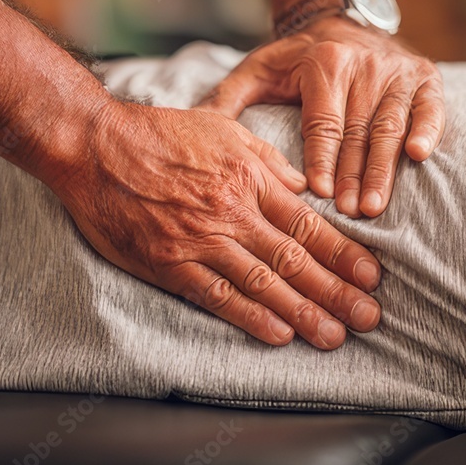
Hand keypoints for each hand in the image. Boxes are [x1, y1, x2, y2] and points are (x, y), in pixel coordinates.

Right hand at [50, 100, 382, 349]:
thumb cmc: (159, 133)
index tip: (372, 276)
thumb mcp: (222, 128)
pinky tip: (278, 335)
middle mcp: (230, 212)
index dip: (343, 253)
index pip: (307, 223)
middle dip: (336, 291)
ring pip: (262, 282)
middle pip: (294, 258)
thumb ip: (267, 159)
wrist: (94, 145)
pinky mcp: (168, 263)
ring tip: (333, 335)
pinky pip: (216, 295)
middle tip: (368, 318)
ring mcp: (199, 240)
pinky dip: (249, 317)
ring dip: (302, 313)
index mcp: (248, 178)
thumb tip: (304, 186)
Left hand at [197, 19, 445, 217]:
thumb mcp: (257, 69)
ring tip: (374, 205)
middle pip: (359, 129)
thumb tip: (191, 127)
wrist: (342, 20)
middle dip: (353, 174)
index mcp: (324, 62)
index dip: (322, 159)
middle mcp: (363, 63)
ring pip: (391, 125)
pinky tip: (419, 156)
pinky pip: (431, 106)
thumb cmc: (295, 59)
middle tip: (350, 213)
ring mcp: (397, 70)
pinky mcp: (425, 75)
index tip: (319, 194)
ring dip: (384, 167)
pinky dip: (428, 130)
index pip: (323, 121)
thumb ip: (228, 98)